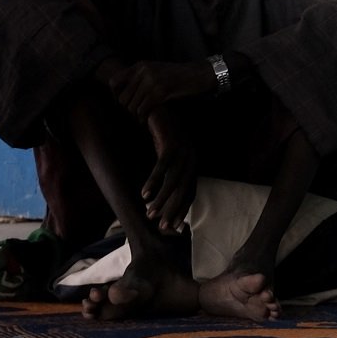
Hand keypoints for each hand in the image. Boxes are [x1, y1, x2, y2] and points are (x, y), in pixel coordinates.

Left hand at [107, 59, 215, 121]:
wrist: (201, 74)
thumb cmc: (181, 75)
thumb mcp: (157, 70)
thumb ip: (141, 77)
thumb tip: (126, 93)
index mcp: (140, 65)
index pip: (114, 81)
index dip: (115, 95)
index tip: (124, 102)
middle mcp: (143, 72)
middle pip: (122, 97)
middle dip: (128, 108)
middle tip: (136, 113)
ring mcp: (152, 81)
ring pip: (131, 106)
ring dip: (135, 115)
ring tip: (142, 117)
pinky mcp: (160, 92)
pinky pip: (142, 110)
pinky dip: (142, 118)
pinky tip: (145, 120)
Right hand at [141, 104, 200, 234]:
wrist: (158, 110)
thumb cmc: (159, 135)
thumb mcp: (165, 156)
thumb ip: (166, 173)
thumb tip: (157, 194)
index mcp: (191, 164)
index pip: (189, 193)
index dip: (182, 210)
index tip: (173, 227)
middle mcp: (191, 160)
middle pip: (183, 190)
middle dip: (173, 210)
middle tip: (162, 227)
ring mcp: (183, 152)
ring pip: (173, 182)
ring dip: (162, 200)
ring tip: (150, 214)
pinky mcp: (171, 144)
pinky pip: (162, 167)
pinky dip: (154, 181)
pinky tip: (145, 194)